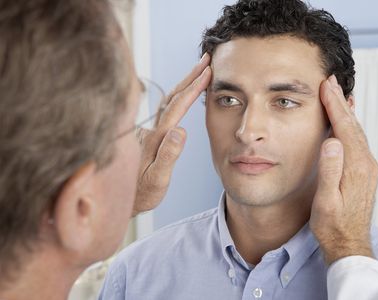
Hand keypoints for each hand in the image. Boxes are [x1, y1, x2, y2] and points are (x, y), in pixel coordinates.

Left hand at [132, 54, 211, 216]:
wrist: (120, 199)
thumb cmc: (141, 193)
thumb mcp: (157, 179)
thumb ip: (169, 155)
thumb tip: (181, 129)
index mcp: (157, 138)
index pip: (177, 107)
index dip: (193, 88)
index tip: (207, 72)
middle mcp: (151, 130)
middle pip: (172, 96)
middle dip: (190, 76)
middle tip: (206, 60)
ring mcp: (148, 131)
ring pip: (167, 100)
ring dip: (183, 83)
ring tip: (198, 71)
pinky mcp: (147, 135)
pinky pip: (164, 110)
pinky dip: (177, 96)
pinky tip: (182, 95)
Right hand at [309, 75, 377, 264]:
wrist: (348, 242)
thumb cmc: (332, 224)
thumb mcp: (326, 201)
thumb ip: (330, 170)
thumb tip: (331, 142)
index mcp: (355, 168)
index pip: (343, 128)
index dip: (334, 106)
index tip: (326, 86)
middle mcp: (365, 164)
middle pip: (352, 125)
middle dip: (340, 102)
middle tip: (330, 82)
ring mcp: (367, 167)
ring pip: (356, 132)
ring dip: (346, 111)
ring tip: (339, 95)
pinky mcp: (364, 172)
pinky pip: (358, 141)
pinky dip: (351, 125)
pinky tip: (348, 121)